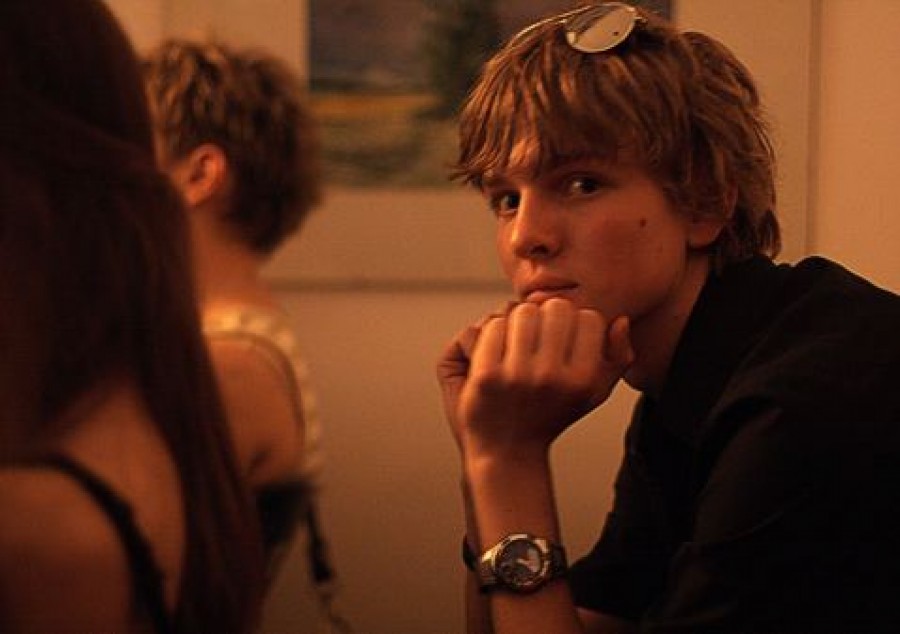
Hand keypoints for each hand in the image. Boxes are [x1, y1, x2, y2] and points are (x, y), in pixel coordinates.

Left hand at [437, 298, 632, 459]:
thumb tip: (620, 320)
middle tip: (538, 334)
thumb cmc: (551, 416)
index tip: (564, 336)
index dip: (577, 322)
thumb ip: (617, 358)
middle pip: (556, 308)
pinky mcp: (486, 376)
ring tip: (518, 339)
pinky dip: (494, 332)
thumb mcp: (593, 394)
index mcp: (582, 381)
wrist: (507, 451)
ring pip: (523, 311)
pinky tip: (496, 348)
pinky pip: (494, 327)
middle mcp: (552, 378)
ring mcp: (517, 376)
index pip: (590, 318)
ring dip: (519, 320)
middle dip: (547, 315)